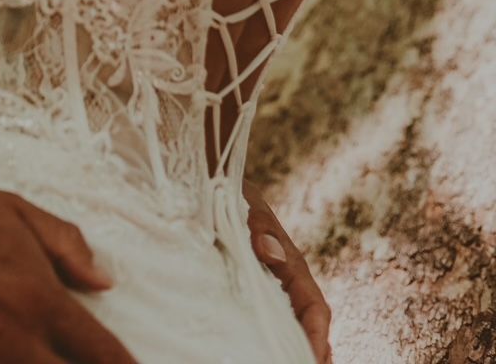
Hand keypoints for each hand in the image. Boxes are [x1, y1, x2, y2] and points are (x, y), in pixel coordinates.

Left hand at [244, 180, 331, 362]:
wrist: (215, 183)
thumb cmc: (233, 194)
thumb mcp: (247, 204)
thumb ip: (259, 224)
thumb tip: (269, 250)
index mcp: (290, 262)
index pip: (313, 306)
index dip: (316, 335)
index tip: (313, 357)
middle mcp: (285, 279)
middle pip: (307, 323)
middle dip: (311, 351)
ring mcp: (269, 285)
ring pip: (288, 324)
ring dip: (293, 348)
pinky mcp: (249, 288)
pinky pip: (264, 318)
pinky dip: (269, 337)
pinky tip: (260, 352)